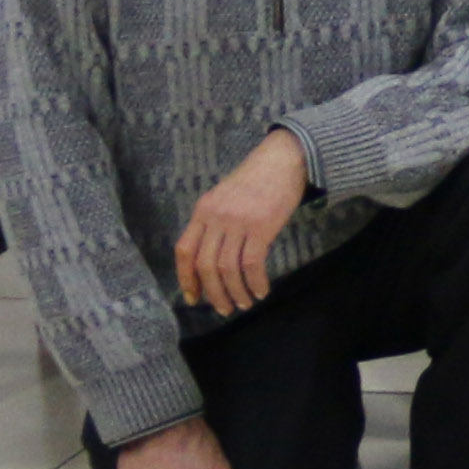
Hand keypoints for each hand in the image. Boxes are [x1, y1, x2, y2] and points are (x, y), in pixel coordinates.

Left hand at [171, 128, 308, 315]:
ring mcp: (238, 221)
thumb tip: (211, 260)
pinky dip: (255, 282)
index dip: (186, 278)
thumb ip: (214, 223)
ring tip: (243, 304)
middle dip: (213, 293)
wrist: (283, 159)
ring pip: (227, 268)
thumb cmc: (257, 180)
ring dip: (234, 292)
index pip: (185, 251)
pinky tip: (261, 291)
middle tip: (223, 309)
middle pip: (205, 265)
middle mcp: (216, 217)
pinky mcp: (261, 226)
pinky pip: (252, 264)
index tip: (192, 298)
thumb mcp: (224, 198)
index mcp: (203, 211)